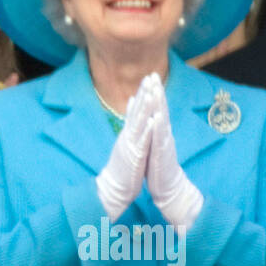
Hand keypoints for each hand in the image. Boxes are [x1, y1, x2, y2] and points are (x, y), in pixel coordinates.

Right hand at [95, 73, 158, 219]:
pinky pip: (141, 142)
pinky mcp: (134, 157)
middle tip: (149, 77)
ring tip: (150, 93)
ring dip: (144, 108)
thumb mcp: (125, 143)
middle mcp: (128, 136)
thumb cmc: (123, 167)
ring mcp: (130, 146)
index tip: (148, 77)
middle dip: (143, 94)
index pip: (135, 109)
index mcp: (128, 133)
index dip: (142, 92)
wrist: (114, 188)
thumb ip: (128, 125)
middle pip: (136, 111)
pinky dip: (146, 131)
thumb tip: (129, 110)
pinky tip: (151, 121)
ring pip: (138, 124)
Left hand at [146, 85, 203, 229]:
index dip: (153, 92)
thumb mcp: (154, 143)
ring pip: (162, 120)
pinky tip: (157, 117)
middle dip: (157, 91)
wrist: (168, 187)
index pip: (157, 108)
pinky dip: (159, 128)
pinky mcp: (163, 154)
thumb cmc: (158, 166)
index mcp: (159, 131)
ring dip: (159, 105)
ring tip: (156, 89)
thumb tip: (151, 115)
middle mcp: (164, 134)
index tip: (149, 75)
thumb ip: (153, 129)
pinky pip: (160, 139)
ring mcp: (164, 143)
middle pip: (161, 109)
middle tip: (154, 74)